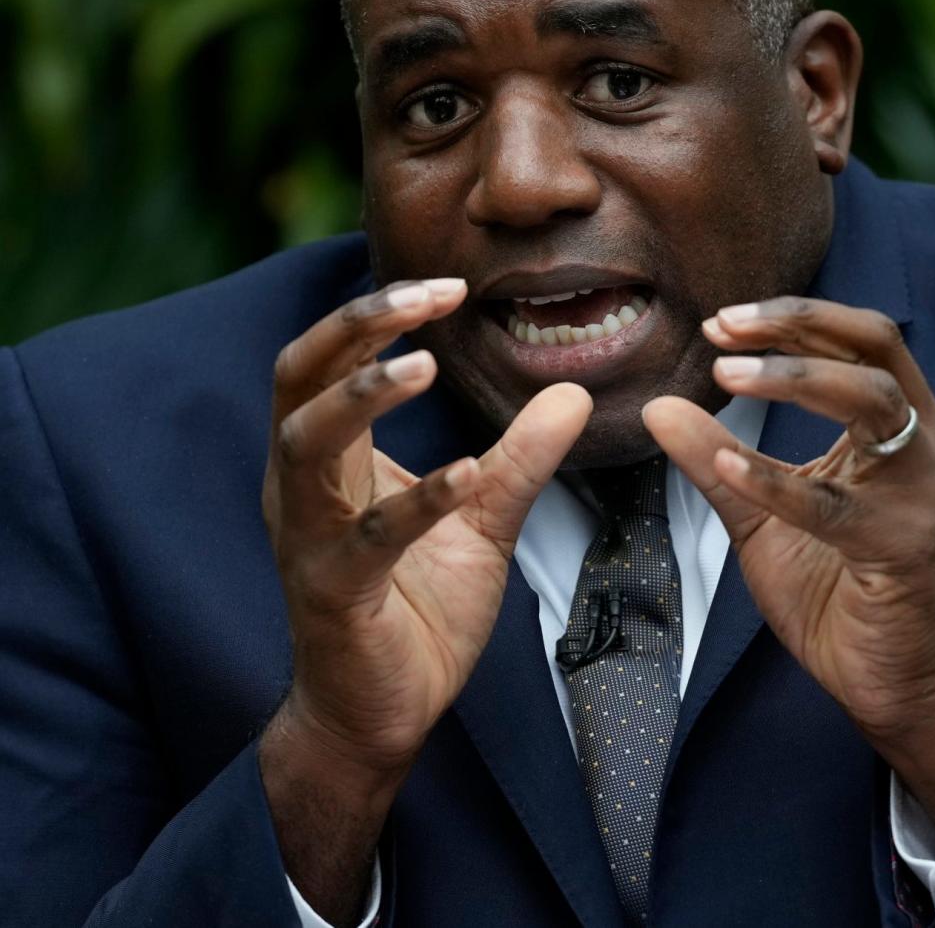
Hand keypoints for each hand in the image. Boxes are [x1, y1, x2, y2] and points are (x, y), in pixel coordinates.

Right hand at [259, 278, 590, 922]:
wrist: (378, 713)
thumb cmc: (417, 605)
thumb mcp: (482, 516)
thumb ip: (522, 455)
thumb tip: (573, 390)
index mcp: (329, 459)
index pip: (329, 361)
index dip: (377, 315)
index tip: (448, 285)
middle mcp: (302, 487)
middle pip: (297, 379)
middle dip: (354, 327)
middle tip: (425, 295)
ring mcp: (309, 540)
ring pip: (308, 447)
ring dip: (362, 397)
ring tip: (423, 362)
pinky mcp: (336, 595)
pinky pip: (369, 539)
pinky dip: (418, 501)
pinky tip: (466, 474)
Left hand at [643, 296, 934, 839]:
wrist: (901, 685)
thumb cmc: (841, 592)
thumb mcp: (766, 514)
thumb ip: (720, 459)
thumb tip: (659, 407)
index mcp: (902, 426)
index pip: (859, 340)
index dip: (791, 321)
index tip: (719, 323)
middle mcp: (925, 445)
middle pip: (874, 346)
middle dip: (796, 325)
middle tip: (722, 328)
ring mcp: (923, 493)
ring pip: (871, 402)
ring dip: (793, 380)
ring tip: (724, 375)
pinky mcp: (905, 548)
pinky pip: (836, 506)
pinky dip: (778, 481)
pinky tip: (726, 468)